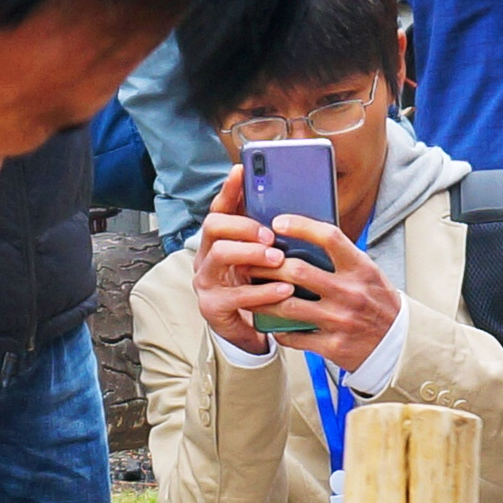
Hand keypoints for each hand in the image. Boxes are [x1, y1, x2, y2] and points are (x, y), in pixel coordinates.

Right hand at [188, 167, 313, 348]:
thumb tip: (296, 208)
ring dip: (252, 253)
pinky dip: (263, 291)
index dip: (229, 189)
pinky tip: (284, 289)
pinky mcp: (213, 307)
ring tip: (278, 258)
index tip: (242, 170)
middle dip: (243, 226)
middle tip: (271, 235)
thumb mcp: (266, 259)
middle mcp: (206, 257)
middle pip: (213, 226)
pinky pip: (236, 295)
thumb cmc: (261, 288)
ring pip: (220, 255)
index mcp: (218, 241)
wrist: (252, 332)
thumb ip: (272, 237)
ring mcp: (206, 282)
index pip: (219, 208)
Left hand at [261, 204, 408, 373]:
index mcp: (361, 269)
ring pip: (287, 305)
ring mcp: (340, 320)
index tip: (278, 222)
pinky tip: (271, 323)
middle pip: (297, 271)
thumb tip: (303, 238)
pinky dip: (278, 329)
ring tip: (250, 292)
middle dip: (267, 265)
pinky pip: (294, 336)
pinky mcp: (332, 346)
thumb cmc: (378, 303)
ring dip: (263, 298)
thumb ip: (341, 259)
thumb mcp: (368, 274)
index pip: (329, 237)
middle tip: (250, 262)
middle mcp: (350, 293)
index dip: (301, 226)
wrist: (398, 344)